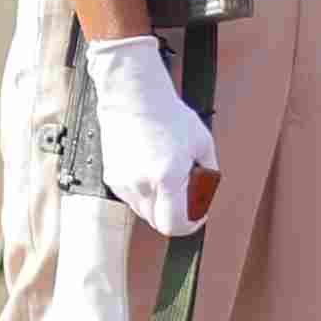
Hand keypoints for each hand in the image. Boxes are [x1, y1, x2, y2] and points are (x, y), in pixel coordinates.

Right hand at [78, 36, 218, 236]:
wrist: (133, 96)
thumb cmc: (167, 114)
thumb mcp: (202, 143)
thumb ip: (208, 174)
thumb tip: (206, 194)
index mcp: (167, 177)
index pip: (175, 224)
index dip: (191, 224)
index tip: (198, 214)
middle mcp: (141, 184)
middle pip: (159, 222)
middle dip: (176, 213)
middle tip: (186, 194)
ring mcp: (123, 182)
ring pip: (144, 212)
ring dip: (159, 203)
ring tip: (167, 176)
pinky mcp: (111, 177)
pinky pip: (132, 197)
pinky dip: (145, 192)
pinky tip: (151, 169)